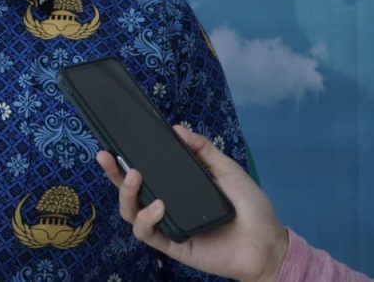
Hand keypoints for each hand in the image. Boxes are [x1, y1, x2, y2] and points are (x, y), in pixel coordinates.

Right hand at [96, 125, 287, 281]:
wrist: (267, 242)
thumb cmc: (250, 207)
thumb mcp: (227, 170)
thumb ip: (203, 149)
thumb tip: (177, 128)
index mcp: (176, 187)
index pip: (144, 172)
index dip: (124, 160)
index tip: (112, 143)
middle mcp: (166, 205)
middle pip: (129, 191)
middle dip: (113, 174)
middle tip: (106, 156)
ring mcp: (167, 225)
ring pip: (131, 212)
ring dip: (127, 194)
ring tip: (135, 176)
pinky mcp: (172, 245)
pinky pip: (148, 234)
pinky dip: (147, 219)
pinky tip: (159, 206)